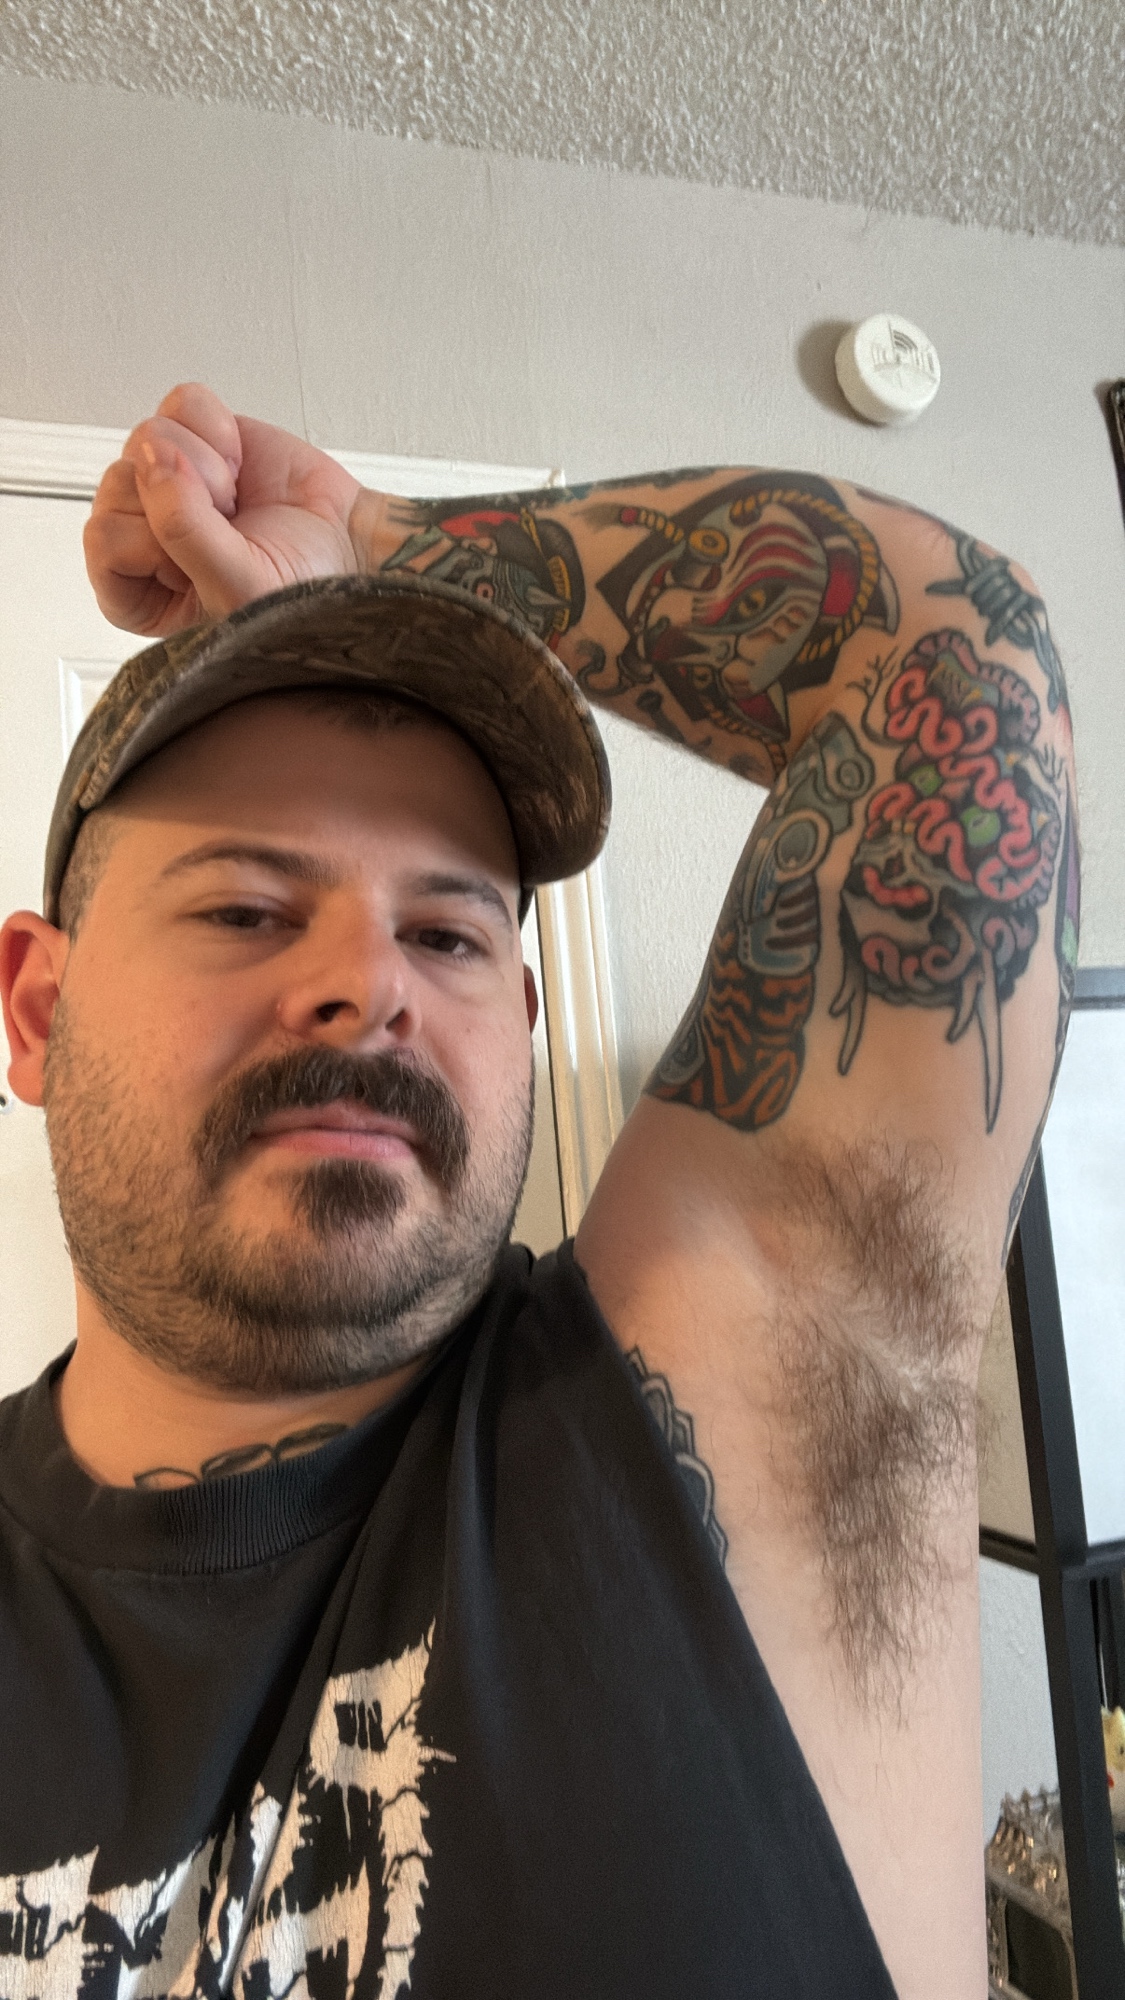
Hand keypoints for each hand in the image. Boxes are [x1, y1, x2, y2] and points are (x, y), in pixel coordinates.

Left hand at [83, 383, 363, 635]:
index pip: (104, 538)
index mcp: (139, 589)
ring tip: (237, 501)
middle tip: (231, 526)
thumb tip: (153, 456)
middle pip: (119, 482)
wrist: (354, 550)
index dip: (156, 538)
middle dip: (186, 498)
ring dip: (207, 465)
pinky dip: (217, 427)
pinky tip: (240, 465)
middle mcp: (143, 532)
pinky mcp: (199, 437)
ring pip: (147, 439)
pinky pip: (180, 404)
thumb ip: (182, 530)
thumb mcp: (237, 585)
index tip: (202, 555)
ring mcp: (169, 480)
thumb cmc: (304, 590)